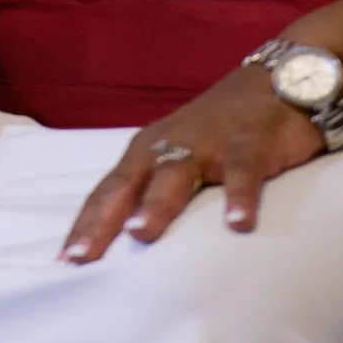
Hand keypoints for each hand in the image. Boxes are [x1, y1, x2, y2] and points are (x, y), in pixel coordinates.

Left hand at [57, 63, 322, 261]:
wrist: (278, 81)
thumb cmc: (220, 130)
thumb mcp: (181, 156)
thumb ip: (158, 190)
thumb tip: (131, 240)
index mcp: (146, 152)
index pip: (107, 192)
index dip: (86, 224)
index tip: (64, 261)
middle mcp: (167, 146)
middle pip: (128, 185)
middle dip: (103, 220)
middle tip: (83, 256)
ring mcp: (207, 144)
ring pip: (175, 175)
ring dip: (157, 204)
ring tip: (140, 234)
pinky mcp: (249, 146)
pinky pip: (242, 174)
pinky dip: (239, 198)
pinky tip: (238, 225)